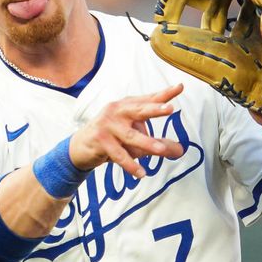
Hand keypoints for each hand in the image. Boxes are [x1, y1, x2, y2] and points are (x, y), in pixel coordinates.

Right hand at [70, 84, 185, 177]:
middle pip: (139, 110)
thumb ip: (158, 142)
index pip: (149, 99)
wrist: (80, 147)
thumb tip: (180, 150)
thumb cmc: (112, 138)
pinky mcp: (100, 140)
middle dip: (155, 109)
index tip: (180, 87)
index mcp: (127, 106)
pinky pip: (118, 154)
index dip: (164, 94)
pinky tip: (141, 173)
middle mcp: (117, 111)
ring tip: (161, 150)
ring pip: (131, 136)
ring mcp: (107, 125)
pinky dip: (130, 164)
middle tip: (170, 109)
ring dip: (146, 143)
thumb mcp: (136, 139)